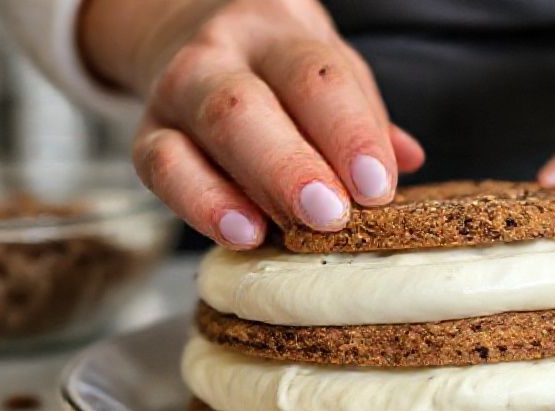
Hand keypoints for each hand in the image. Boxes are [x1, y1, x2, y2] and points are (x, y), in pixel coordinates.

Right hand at [80, 0, 424, 247]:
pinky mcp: (146, 137)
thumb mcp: (326, 71)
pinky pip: (164, 170)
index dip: (348, 132)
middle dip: (292, 165)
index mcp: (280, 32)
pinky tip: (241, 234)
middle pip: (249, 104)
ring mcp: (176, 93)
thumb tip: (407, 160)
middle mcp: (221, 53)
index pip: (317, 77)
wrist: (189, 33)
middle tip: (332, 215)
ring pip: (207, 133)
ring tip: (282, 231)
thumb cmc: (278, 69)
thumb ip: (363, 116)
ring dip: (251, 186)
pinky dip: (202, 206)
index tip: (376, 186)